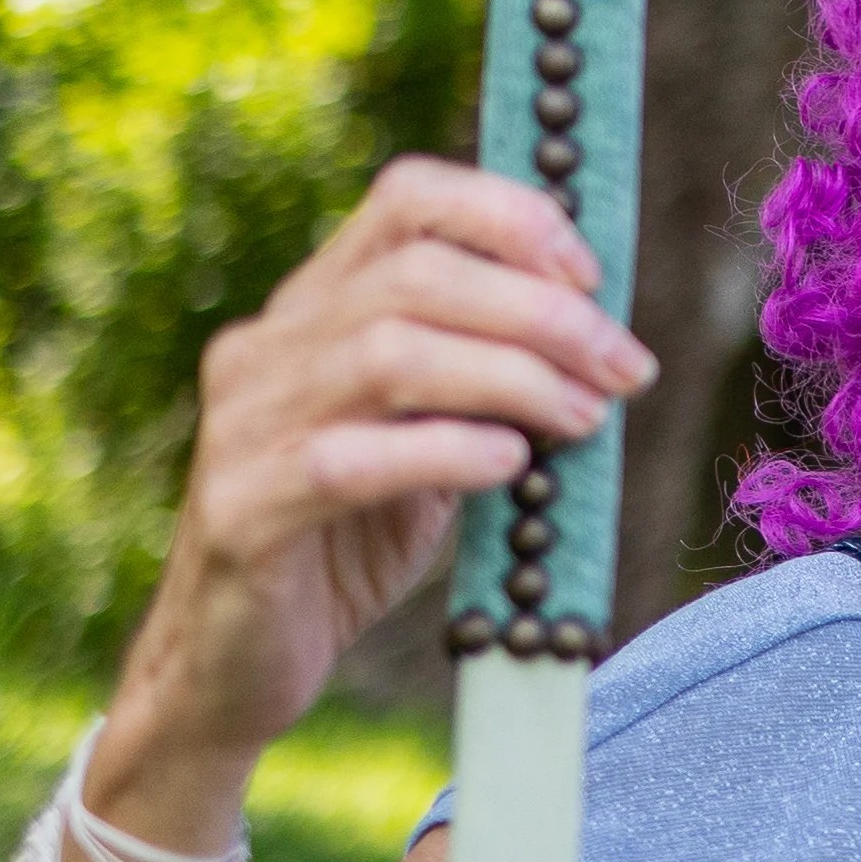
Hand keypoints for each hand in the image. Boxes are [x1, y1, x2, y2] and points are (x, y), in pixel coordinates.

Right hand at [91, 160, 653, 835]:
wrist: (237, 663)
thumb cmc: (350, 540)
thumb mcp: (430, 436)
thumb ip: (484, 377)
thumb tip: (602, 340)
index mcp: (313, 308)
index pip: (407, 198)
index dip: (510, 216)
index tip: (590, 276)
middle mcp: (267, 348)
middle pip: (416, 274)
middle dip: (542, 313)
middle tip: (624, 369)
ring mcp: (243, 425)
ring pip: (387, 354)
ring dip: (514, 378)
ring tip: (584, 419)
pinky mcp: (241, 510)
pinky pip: (347, 459)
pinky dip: (447, 452)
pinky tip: (509, 465)